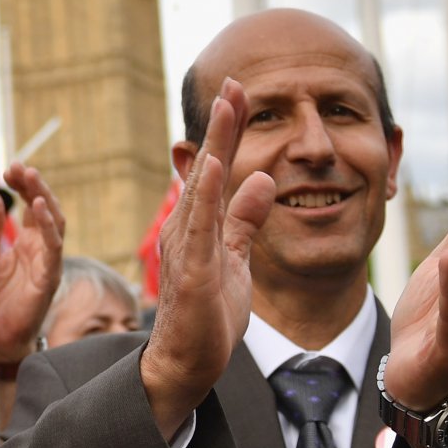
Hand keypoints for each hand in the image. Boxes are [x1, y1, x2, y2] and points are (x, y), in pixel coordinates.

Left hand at [0, 163, 64, 363]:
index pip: (30, 205)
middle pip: (46, 208)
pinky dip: (47, 225)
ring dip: (44, 197)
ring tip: (31, 176)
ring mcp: (48, 262)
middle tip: (19, 165)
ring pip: (55, 222)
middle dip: (34, 184)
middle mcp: (41, 249)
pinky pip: (53, 247)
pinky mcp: (49, 277)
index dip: (22, 185)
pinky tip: (38, 207)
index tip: (8, 169)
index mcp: (27, 243)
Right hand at [138, 79, 276, 437]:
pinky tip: (211, 166)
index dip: (228, 131)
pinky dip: (204, 193)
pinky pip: (199, 226)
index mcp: (200, 225)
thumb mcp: (236, 259)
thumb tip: (262, 178)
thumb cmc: (207, 316)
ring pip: (202, 186)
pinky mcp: (194, 271)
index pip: (216, 169)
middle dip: (222, 124)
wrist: (185, 365)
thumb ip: (245, 220)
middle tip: (234, 83)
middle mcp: (187, 228)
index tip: (240, 94)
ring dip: (215, 144)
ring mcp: (187, 247)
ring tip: (227, 107)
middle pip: (206, 166)